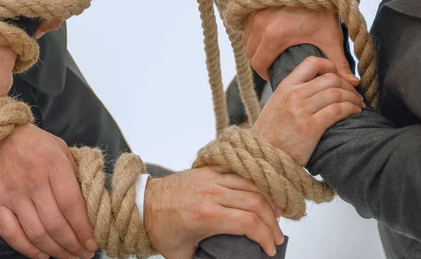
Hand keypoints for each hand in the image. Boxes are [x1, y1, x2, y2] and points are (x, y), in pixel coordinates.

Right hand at [0, 124, 96, 258]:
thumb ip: (75, 174)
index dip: (84, 229)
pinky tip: (42, 255)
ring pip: (36, 233)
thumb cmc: (36, 143)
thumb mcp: (62, 149)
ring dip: (55, 251)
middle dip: (73, 245)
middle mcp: (33, 181)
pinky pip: (11, 233)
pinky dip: (28, 249)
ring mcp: (13, 193)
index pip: (72, 205)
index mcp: (54, 166)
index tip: (94, 242)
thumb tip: (91, 205)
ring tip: (69, 257)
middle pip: (56, 224)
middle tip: (85, 255)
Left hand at [145, 167, 284, 257]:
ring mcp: (210, 179)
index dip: (265, 237)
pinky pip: (238, 172)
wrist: (144, 203)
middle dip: (272, 223)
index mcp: (206, 215)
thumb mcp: (183, 254)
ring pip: (251, 185)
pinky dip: (254, 183)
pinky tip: (261, 195)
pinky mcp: (208, 170)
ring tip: (275, 216)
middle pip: (256, 203)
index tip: (269, 248)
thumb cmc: (160, 227)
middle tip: (276, 236)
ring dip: (268, 201)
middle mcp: (211, 193)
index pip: (249, 223)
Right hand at [243, 0, 358, 84]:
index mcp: (274, 36)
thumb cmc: (323, 6)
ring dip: (254, 45)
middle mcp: (259, 24)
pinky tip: (264, 31)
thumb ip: (338, 62)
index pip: (258, 64)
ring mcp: (253, 11)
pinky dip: (252, 31)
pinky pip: (245, 23)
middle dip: (259, 60)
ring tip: (268, 47)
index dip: (264, 73)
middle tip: (271, 62)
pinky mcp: (252, 0)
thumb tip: (353, 84)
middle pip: (249, 52)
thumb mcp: (330, 36)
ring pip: (246, 38)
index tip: (272, 74)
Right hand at [251, 57, 363, 165]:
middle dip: (348, 85)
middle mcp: (293, 95)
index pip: (312, 63)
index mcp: (285, 86)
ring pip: (336, 93)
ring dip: (353, 98)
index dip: (330, 66)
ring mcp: (301, 110)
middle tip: (355, 94)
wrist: (263, 156)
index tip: (339, 77)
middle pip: (330, 78)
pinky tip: (355, 112)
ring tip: (358, 104)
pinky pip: (337, 110)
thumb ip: (292, 92)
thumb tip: (317, 85)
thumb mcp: (276, 104)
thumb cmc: (271, 133)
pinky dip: (351, 109)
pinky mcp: (311, 127)